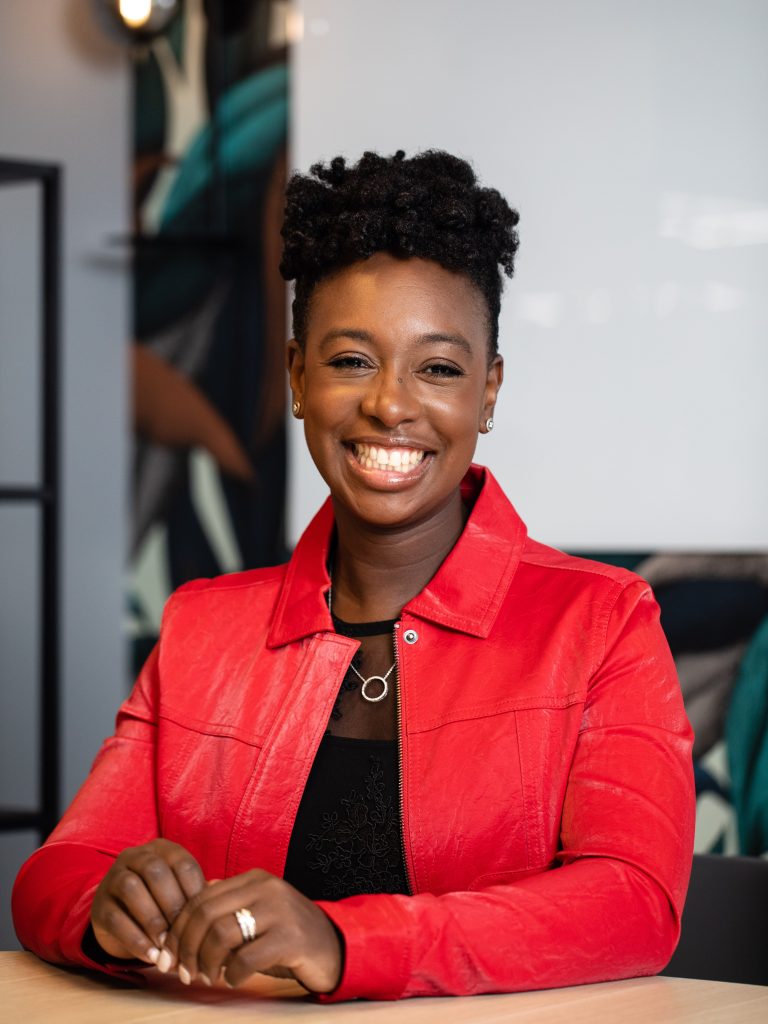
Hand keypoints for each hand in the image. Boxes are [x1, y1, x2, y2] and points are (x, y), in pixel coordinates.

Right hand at [90, 839, 204, 965]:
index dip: (195, 892)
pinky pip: (116, 919)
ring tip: (167, 946)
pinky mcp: (99, 906)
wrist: (122, 918)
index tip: (204, 919)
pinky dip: (136, 940)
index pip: (182, 863)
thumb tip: (217, 895)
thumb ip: (196, 894)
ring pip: (132, 889)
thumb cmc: (162, 903)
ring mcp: (113, 878)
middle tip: (185, 934)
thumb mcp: (179, 893)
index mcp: (162, 849)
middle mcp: (135, 856)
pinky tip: (152, 956)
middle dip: (173, 904)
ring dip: (153, 920)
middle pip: (156, 871)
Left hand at [163, 870, 342, 992]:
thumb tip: (183, 917)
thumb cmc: (286, 936)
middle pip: (205, 914)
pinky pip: (246, 957)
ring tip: (209, 977)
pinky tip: (233, 980)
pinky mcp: (291, 937)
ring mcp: (279, 910)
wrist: (334, 947)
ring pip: (221, 933)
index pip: (200, 898)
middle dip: (186, 947)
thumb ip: (226, 908)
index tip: (169, 956)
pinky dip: (232, 974)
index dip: (178, 930)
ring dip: (206, 963)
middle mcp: (265, 888)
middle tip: (184, 972)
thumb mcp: (255, 914)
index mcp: (253, 879)